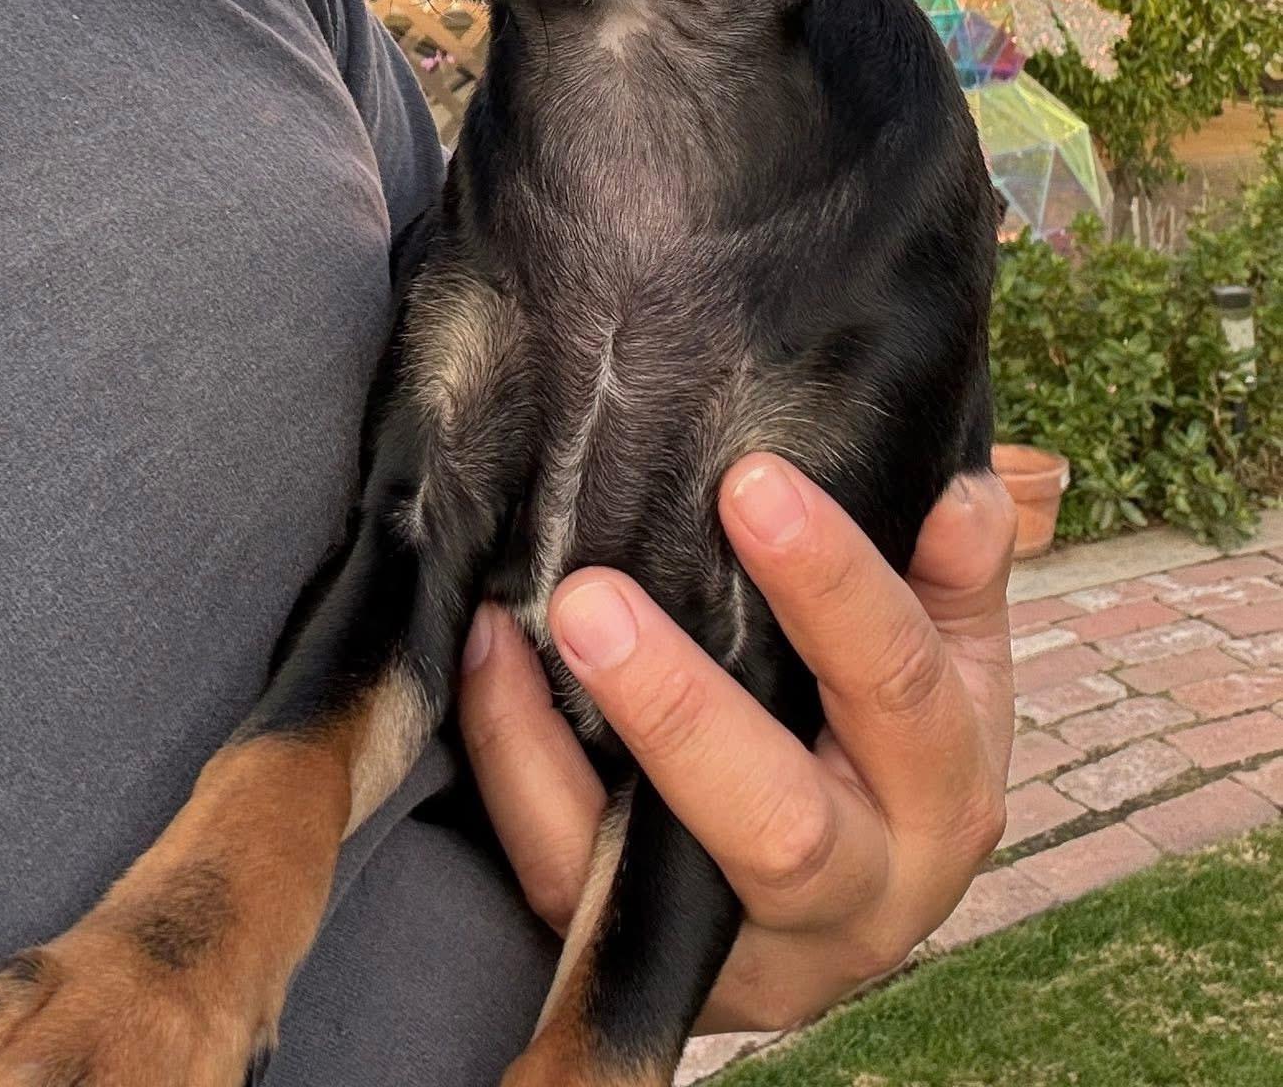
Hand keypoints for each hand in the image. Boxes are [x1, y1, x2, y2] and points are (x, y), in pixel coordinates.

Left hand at [458, 457, 1016, 1032]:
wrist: (851, 896)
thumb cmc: (894, 735)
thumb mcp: (950, 657)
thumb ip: (953, 574)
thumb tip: (954, 495)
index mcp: (948, 790)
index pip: (899, 682)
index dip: (832, 584)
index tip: (750, 481)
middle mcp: (866, 894)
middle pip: (780, 825)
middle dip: (680, 710)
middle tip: (591, 596)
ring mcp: (754, 952)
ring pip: (655, 877)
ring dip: (562, 751)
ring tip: (517, 629)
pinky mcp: (654, 962)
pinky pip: (566, 883)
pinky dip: (516, 769)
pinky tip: (489, 664)